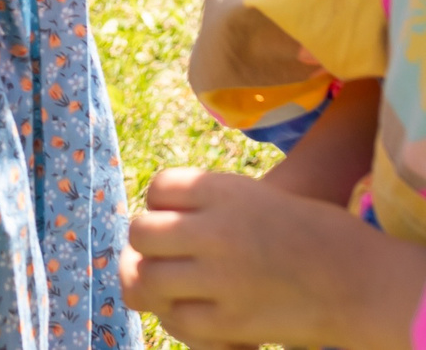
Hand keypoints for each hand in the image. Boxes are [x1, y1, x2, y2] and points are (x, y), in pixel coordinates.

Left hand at [121, 165, 425, 349]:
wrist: (366, 282)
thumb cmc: (314, 236)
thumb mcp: (259, 198)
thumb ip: (206, 206)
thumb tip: (143, 233)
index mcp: (224, 191)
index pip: (159, 187)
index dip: (161, 205)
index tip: (179, 220)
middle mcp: (216, 229)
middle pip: (141, 232)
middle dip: (148, 246)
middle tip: (168, 258)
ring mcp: (221, 276)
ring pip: (148, 278)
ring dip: (153, 284)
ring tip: (171, 288)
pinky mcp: (231, 320)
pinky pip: (178, 320)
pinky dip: (179, 319)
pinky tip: (196, 314)